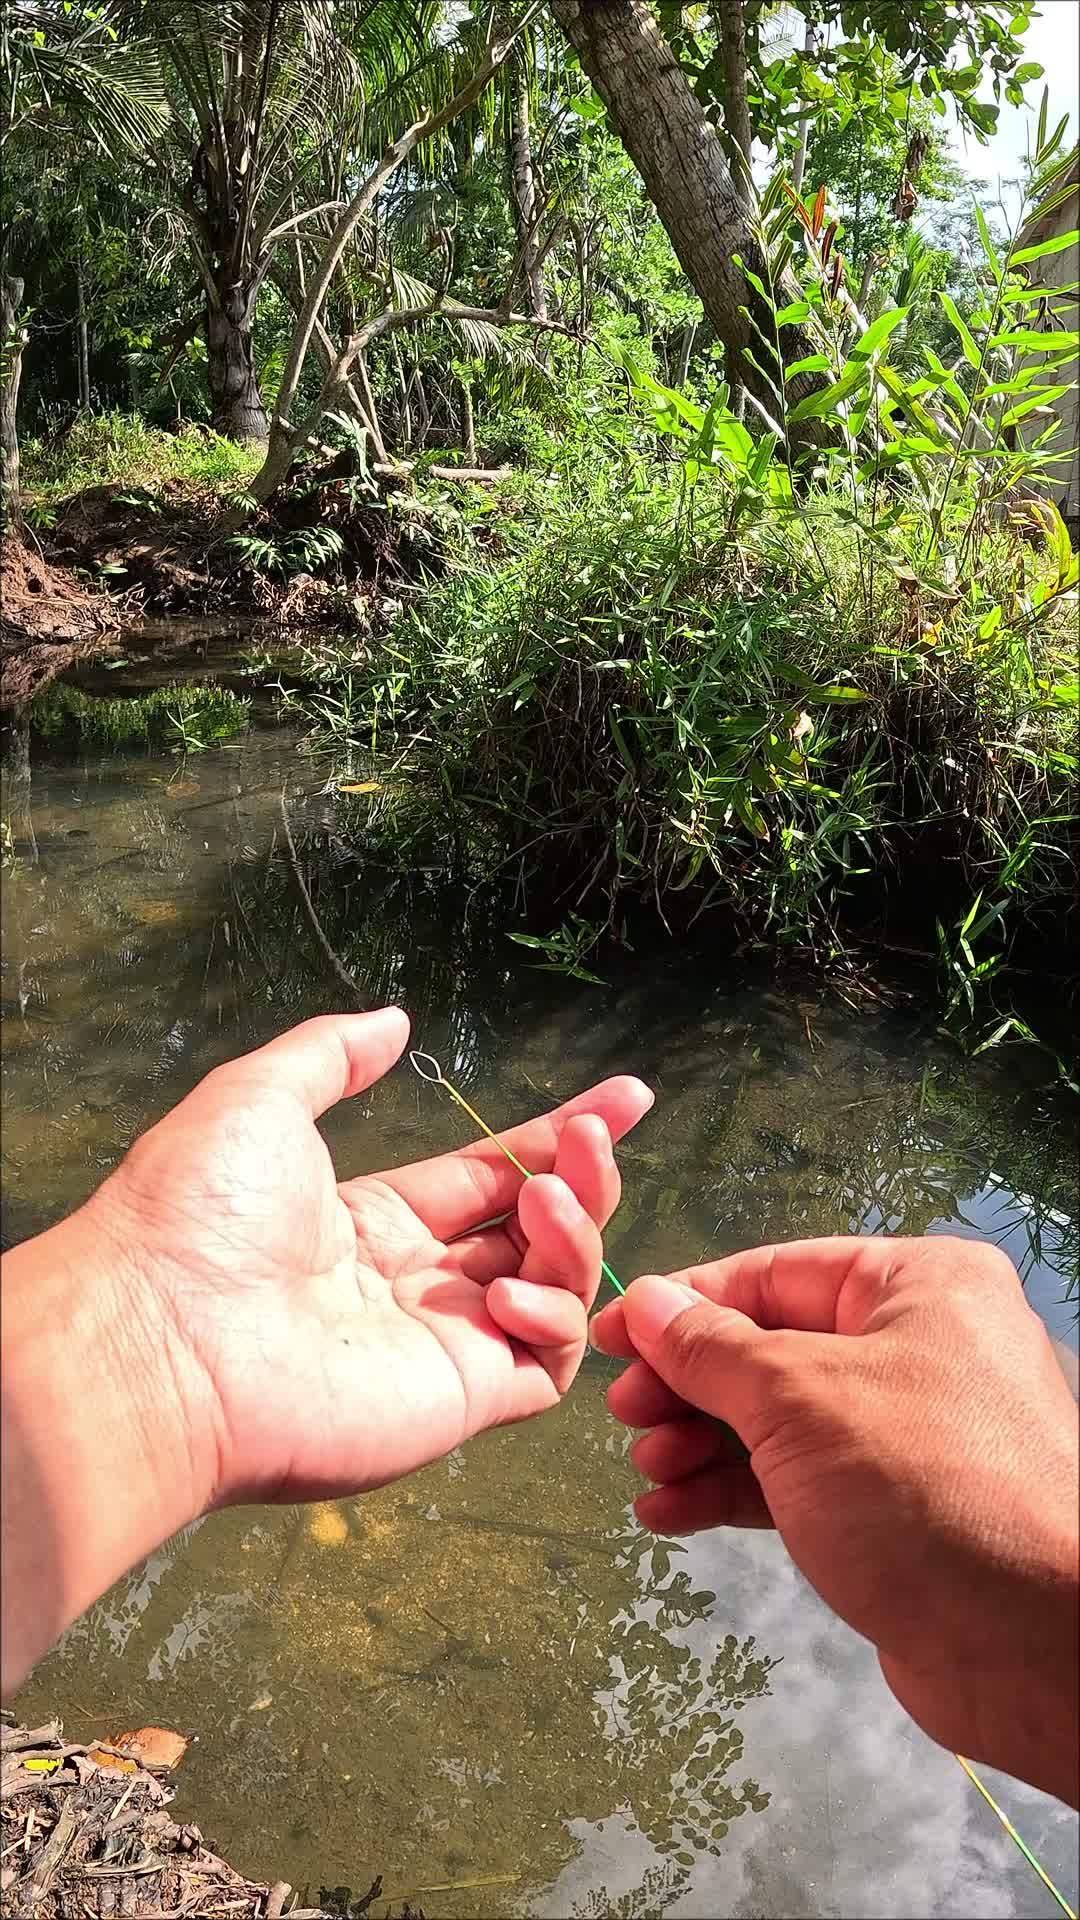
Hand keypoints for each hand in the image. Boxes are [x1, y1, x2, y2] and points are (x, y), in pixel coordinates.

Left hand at [2, 1009, 651, 1693]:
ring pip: (556, 1286)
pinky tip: (509, 1286)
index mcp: (372, 1220)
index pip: (491, 1174)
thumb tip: (394, 1019)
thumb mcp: (258, 1096)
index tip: (627, 1096)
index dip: (560, 1134)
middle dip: (583, 1173)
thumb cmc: (192, 1215)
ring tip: (550, 1194)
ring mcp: (439, 1343)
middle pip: (536, 1225)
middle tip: (597, 1133)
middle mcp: (414, 1282)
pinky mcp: (457, 1400)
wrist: (159, 1335)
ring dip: (574, 1231)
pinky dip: (554, 1317)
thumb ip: (333, 1053)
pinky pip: (546, 1364)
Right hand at [591, 1238, 1079, 1804]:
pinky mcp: (894, 1508)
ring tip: (649, 1471)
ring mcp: (908, 1431)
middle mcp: (919, 1345)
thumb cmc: (928, 1490)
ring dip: (702, 1444)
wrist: (1033, 1645)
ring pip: (777, 1420)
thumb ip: (711, 1349)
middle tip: (627, 1416)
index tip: (611, 1337)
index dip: (683, 1304)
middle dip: (690, 1385)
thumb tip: (647, 1303)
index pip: (773, 1273)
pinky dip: (732, 1492)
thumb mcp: (798, 1398)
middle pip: (770, 1347)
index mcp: (918, 1286)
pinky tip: (670, 1513)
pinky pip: (796, 1480)